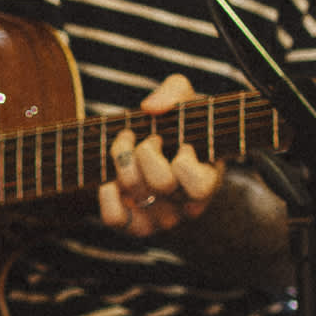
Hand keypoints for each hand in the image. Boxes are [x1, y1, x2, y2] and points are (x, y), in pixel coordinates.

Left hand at [96, 75, 225, 239]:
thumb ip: (175, 91)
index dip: (184, 161)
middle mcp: (186, 205)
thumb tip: (150, 108)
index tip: (183, 143)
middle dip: (147, 150)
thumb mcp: (186, 100)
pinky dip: (107, 194)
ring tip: (129, 145)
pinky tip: (111, 177)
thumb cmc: (179, 126)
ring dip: (123, 160)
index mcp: (208, 180)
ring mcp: (161, 218)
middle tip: (151, 139)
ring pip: (136, 192)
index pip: (198, 185)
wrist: (160, 148)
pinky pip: (114, 218)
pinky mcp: (134, 224)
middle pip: (161, 183)